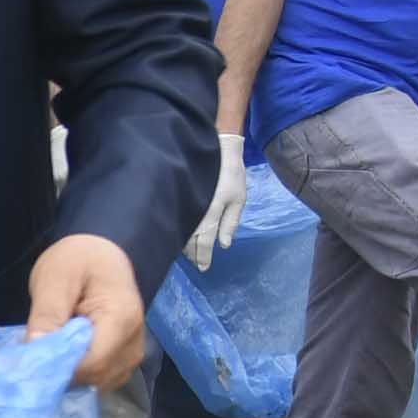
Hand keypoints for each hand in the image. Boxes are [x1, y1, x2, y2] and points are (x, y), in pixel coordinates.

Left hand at [24, 234, 144, 388]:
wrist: (100, 257)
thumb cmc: (78, 260)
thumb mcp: (55, 278)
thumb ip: (47, 314)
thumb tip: (35, 350)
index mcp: (122, 319)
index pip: (92, 363)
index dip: (59, 368)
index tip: (29, 361)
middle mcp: (133, 344)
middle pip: (92, 377)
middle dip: (58, 372)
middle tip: (32, 353)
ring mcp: (130, 357)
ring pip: (92, 384)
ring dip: (65, 374)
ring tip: (48, 349)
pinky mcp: (121, 364)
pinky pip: (95, 382)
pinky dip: (73, 375)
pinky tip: (60, 355)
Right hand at [186, 133, 245, 269]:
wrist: (216, 149)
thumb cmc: (231, 174)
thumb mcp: (238, 199)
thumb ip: (231, 223)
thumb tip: (224, 244)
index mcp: (210, 215)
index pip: (204, 242)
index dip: (203, 257)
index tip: (204, 268)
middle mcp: (194, 213)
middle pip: (189, 241)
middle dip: (192, 254)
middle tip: (196, 263)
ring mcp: (185, 205)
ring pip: (181, 232)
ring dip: (184, 245)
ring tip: (189, 253)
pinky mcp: (181, 198)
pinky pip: (178, 220)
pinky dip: (180, 231)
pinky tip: (182, 235)